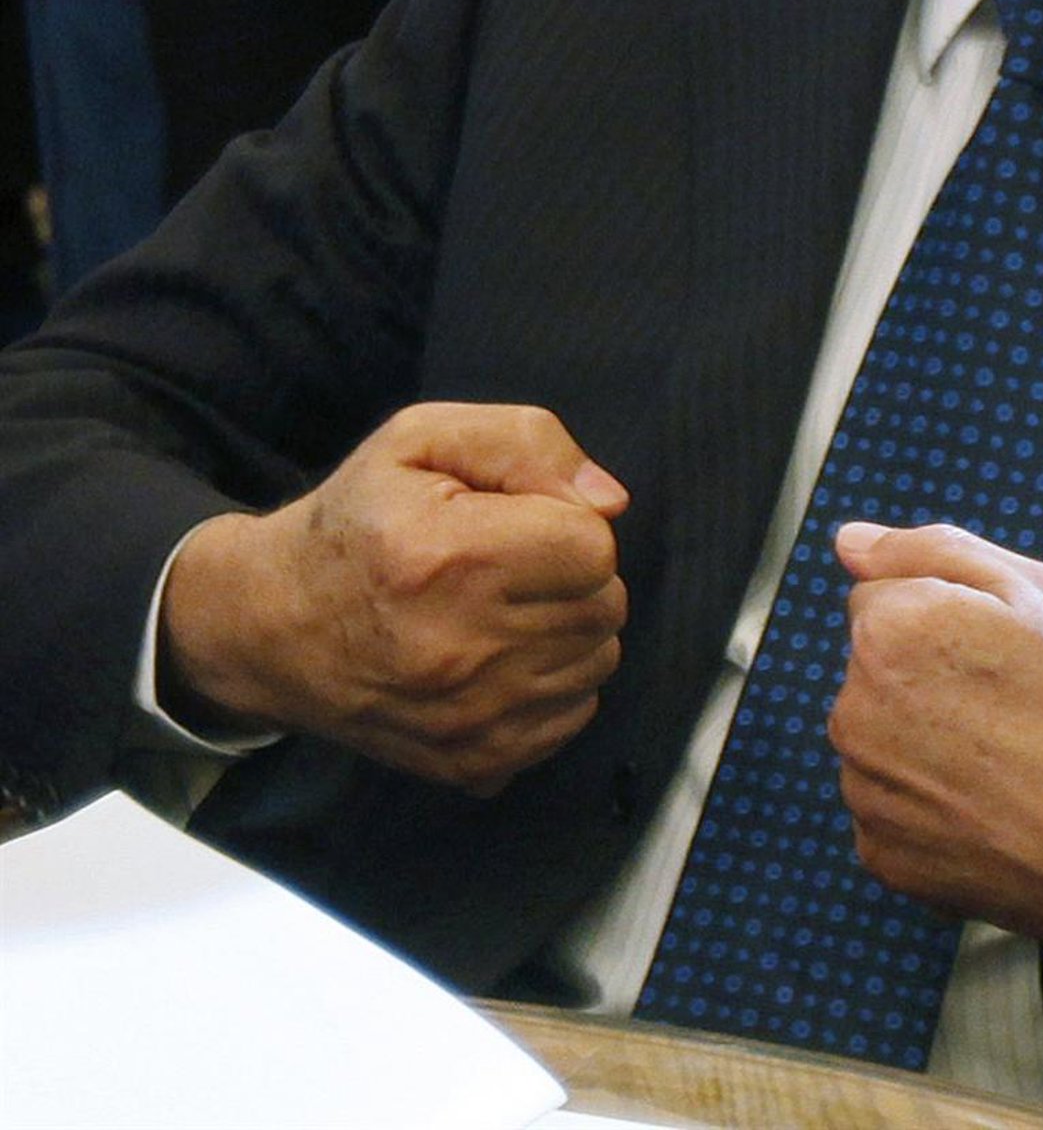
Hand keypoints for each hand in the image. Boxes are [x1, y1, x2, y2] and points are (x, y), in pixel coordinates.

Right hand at [160, 403, 628, 793]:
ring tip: (506, 608)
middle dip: (574, 575)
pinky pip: (574, 715)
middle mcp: (463, 648)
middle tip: (515, 564)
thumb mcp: (423, 439)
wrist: (273, 626)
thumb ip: (528, 443)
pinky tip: (503, 657)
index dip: (569, 525)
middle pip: (604, 607)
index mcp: (452, 557)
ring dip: (570, 630)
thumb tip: (609, 504)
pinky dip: (555, 683)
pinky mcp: (473, 763)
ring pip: (598, 662)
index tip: (523, 523)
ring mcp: (469, 717)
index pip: (593, 549)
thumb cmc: (356, 521)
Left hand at [829, 521, 1042, 992]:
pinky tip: (997, 809)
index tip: (1005, 650)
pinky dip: (934, 806)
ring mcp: (865, 791)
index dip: (951, 614)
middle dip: (932, 674)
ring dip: (929, 740)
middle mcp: (855, 710)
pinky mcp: (884, 857)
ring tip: (1014, 760)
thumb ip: (930, 551)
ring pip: (885, 738)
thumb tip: (851, 542)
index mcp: (889, 630)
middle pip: (879, 667)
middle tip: (1018, 704)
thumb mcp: (1040, 591)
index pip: (884, 595)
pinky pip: (896, 807)